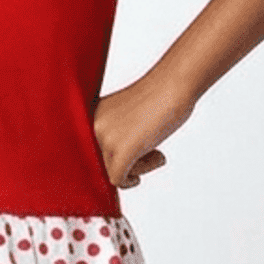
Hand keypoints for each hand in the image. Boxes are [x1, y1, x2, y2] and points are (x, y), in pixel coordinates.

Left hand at [92, 73, 194, 188]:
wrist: (174, 83)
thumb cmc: (158, 97)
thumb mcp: (125, 116)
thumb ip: (114, 134)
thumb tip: (112, 167)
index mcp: (89, 115)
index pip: (92, 150)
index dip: (113, 156)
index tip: (136, 148)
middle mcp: (91, 126)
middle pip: (100, 163)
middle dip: (125, 163)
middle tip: (149, 151)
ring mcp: (105, 138)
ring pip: (111, 172)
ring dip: (136, 167)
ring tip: (156, 152)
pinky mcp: (121, 150)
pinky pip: (119, 179)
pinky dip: (133, 179)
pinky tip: (154, 160)